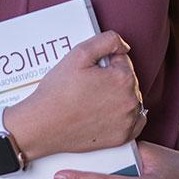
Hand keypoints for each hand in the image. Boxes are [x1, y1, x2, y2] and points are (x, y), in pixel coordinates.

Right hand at [7, 30, 146, 157]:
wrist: (43, 125)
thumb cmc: (58, 92)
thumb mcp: (79, 53)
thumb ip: (107, 40)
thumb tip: (124, 46)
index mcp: (123, 78)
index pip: (123, 60)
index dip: (104, 62)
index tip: (90, 71)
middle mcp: (130, 101)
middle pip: (128, 79)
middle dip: (111, 78)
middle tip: (88, 85)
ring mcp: (127, 121)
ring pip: (131, 98)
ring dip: (119, 95)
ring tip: (94, 99)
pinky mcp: (122, 137)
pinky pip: (136, 122)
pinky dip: (127, 115)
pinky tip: (111, 112)